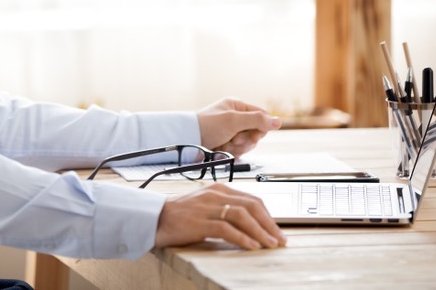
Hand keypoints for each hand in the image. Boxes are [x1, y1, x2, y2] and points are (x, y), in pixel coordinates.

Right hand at [154, 183, 286, 250]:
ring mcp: (207, 207)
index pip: (252, 199)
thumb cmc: (180, 215)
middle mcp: (215, 195)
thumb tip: (250, 223)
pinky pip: (226, 229)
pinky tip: (252, 246)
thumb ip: (224, 208)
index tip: (276, 230)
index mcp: (218, 189)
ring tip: (270, 244)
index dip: (268, 216)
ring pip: (242, 216)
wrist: (155, 218)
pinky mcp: (200, 222)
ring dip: (260, 232)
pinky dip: (243, 238)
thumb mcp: (206, 206)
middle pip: (251, 206)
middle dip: (270, 224)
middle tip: (280, 239)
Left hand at [196, 98, 280, 156]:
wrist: (187, 140)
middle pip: (256, 133)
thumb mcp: (234, 120)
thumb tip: (279, 121)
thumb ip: (257, 120)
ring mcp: (230, 131)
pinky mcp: (225, 143)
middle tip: (234, 141)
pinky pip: (237, 151)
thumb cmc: (207, 125)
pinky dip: (230, 153)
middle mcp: (235, 118)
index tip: (254, 136)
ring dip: (237, 148)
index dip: (261, 128)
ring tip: (224, 145)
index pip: (262, 116)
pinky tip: (221, 151)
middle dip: (246, 140)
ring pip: (247, 144)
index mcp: (237, 106)